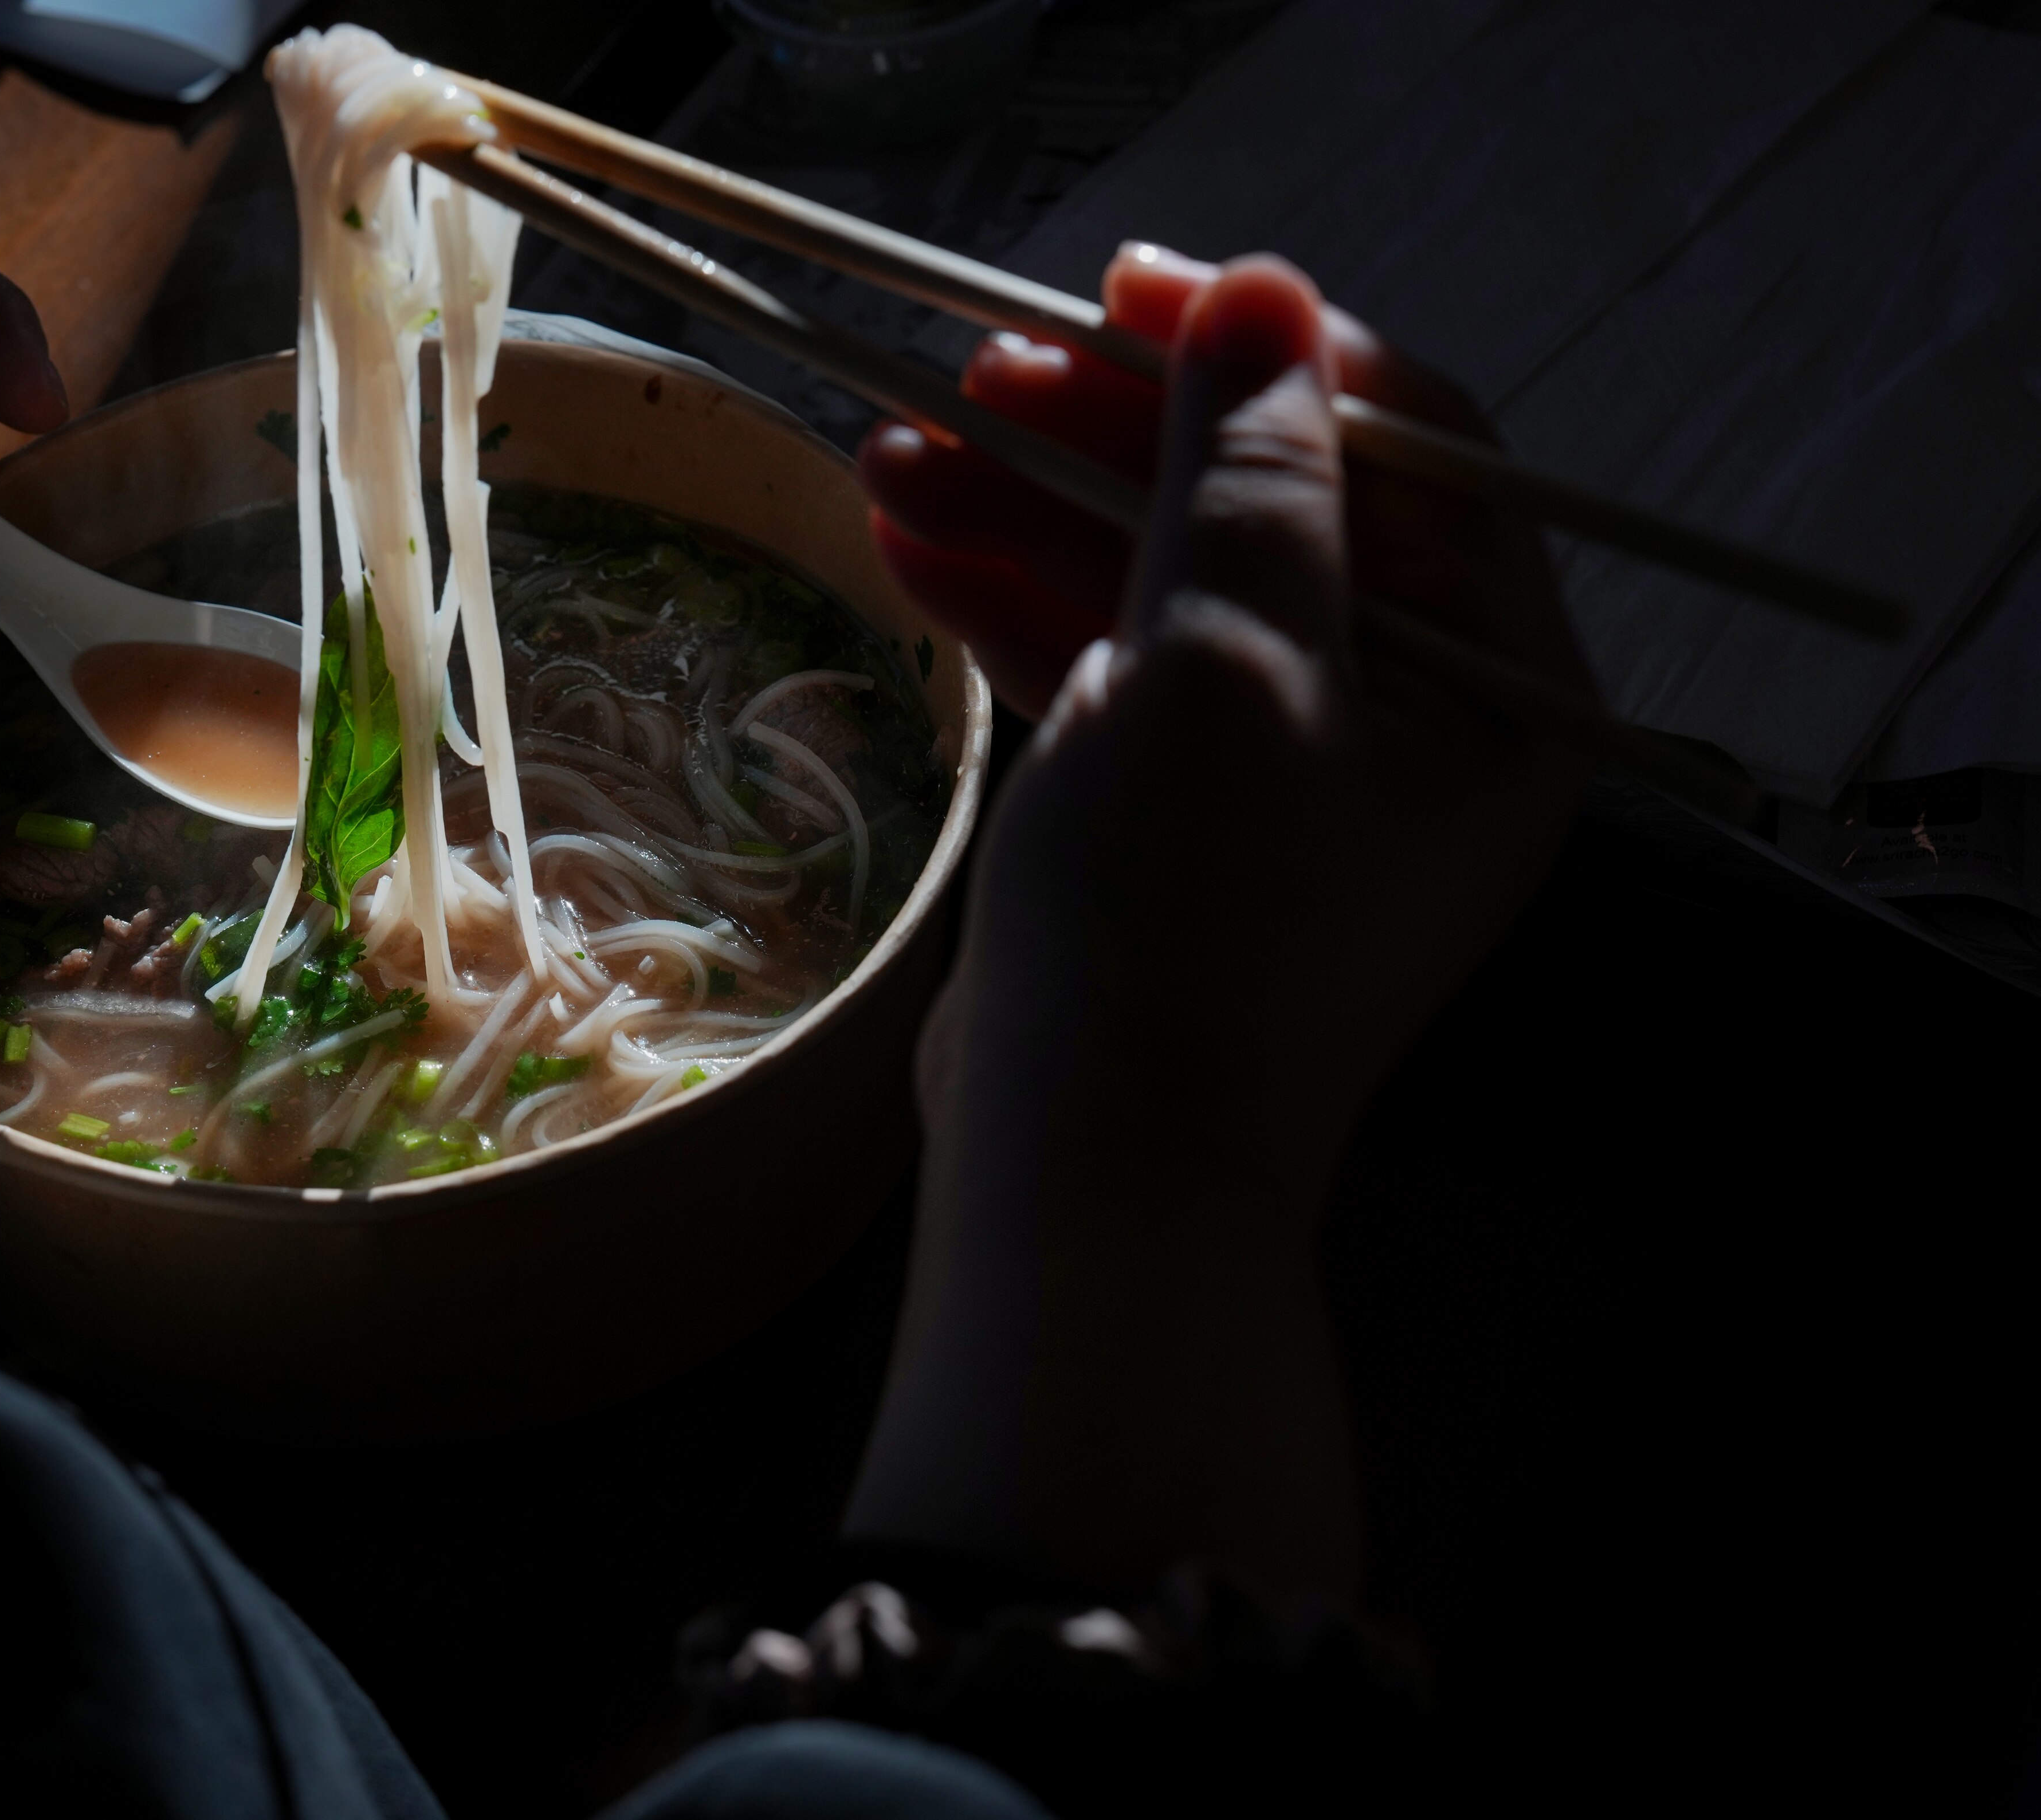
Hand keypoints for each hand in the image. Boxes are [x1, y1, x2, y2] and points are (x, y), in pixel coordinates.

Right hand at [846, 248, 1588, 1594]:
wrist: (1088, 1179)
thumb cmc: (1186, 925)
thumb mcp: (1232, 663)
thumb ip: (1249, 473)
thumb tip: (1266, 295)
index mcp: (1499, 693)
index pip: (1414, 456)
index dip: (1275, 352)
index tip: (1134, 289)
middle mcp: (1416, 728)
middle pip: (1273, 514)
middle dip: (1117, 437)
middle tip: (977, 366)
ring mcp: (1287, 781)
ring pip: (1166, 591)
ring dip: (1033, 512)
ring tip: (892, 448)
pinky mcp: (1175, 828)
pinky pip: (1112, 677)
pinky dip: (1021, 606)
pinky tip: (911, 537)